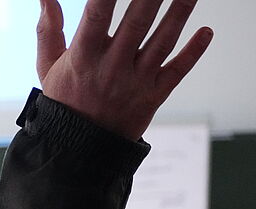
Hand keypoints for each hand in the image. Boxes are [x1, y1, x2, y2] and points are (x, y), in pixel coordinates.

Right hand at [36, 0, 212, 140]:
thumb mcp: (48, 66)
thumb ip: (49, 30)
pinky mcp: (153, 96)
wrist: (79, 149)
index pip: (96, 16)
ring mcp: (136, 83)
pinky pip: (177, 71)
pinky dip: (193, 52)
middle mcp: (112, 68)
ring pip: (162, 42)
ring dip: (179, 14)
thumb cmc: (65, 100)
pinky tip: (206, 32)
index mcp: (83, 58)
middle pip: (137, 24)